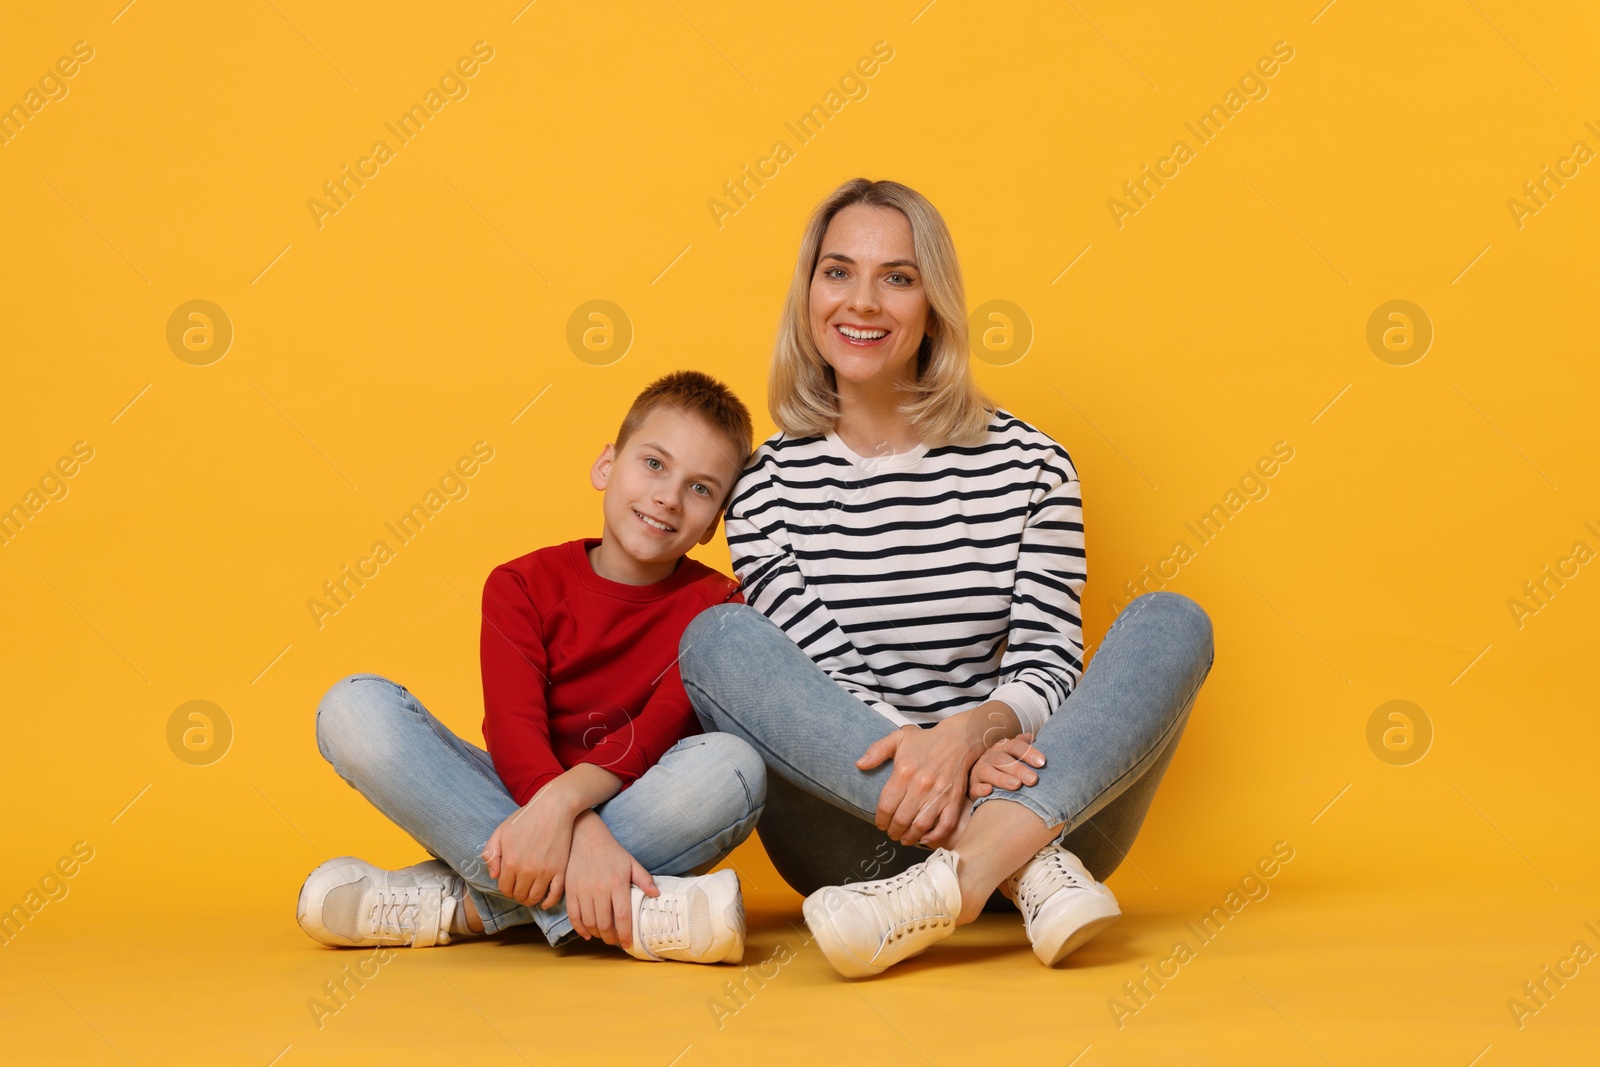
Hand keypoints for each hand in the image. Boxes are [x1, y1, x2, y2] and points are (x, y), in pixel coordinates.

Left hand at [482, 785, 577, 908]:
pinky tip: (545, 902)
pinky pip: (555, 894)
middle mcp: (527, 870)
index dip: (505, 888)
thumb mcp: (501, 831)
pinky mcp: (560, 869)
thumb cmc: (525, 818)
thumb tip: (494, 875)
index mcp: (510, 862)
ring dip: (531, 899)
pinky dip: (549, 902)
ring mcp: (545, 871)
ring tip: (530, 893)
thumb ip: (491, 853)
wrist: (553, 807)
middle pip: (519, 895)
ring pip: (535, 897)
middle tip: (519, 888)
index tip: (509, 884)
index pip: (504, 888)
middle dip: (517, 894)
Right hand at [563, 811, 656, 947]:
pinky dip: (579, 929)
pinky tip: (587, 933)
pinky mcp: (570, 891)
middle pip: (604, 924)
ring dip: (597, 935)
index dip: (625, 934)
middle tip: (615, 941)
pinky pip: (573, 916)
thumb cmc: (611, 852)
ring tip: (604, 936)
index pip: (622, 916)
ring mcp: (582, 891)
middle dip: (611, 938)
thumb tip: (656, 895)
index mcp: (617, 883)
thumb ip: (644, 879)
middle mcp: (599, 889)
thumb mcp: (630, 862)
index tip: (628, 944)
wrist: (585, 837)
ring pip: (589, 923)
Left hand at [857, 720, 984, 847]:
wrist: (958, 739)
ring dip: (910, 837)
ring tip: (904, 838)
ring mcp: (939, 794)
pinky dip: (935, 836)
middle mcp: (921, 785)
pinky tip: (925, 838)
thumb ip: (877, 750)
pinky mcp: (954, 799)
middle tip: (891, 833)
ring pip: (921, 825)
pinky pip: (945, 825)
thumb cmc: (925, 740)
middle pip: (901, 819)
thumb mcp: (898, 738)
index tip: (880, 824)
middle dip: (893, 831)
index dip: (880, 820)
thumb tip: (859, 765)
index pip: (886, 806)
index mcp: (904, 772)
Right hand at [968, 732, 1044, 798]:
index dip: (1028, 752)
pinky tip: (989, 790)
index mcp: (1002, 748)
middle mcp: (989, 758)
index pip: (1014, 746)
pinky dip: (981, 789)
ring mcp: (979, 772)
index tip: (1042, 762)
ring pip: (988, 773)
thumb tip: (1030, 736)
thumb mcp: (1012, 754)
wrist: (980, 778)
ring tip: (1016, 785)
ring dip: (1002, 778)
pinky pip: (975, 788)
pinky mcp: (972, 787)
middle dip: (1018, 769)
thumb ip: (1022, 746)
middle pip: (1002, 760)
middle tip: (1033, 779)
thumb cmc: (1003, 766)